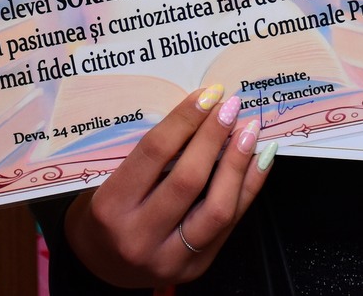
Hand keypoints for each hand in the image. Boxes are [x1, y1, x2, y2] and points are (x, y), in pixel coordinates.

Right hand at [64, 85, 275, 286]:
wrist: (101, 265)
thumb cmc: (106, 211)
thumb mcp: (110, 180)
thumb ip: (151, 156)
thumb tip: (200, 111)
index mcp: (111, 206)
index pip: (154, 153)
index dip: (185, 119)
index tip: (207, 94)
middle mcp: (138, 236)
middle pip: (188, 179)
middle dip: (214, 136)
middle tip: (231, 106)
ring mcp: (169, 258)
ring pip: (217, 209)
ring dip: (238, 163)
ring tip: (250, 130)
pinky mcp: (195, 268)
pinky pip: (231, 225)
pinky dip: (249, 188)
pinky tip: (260, 160)